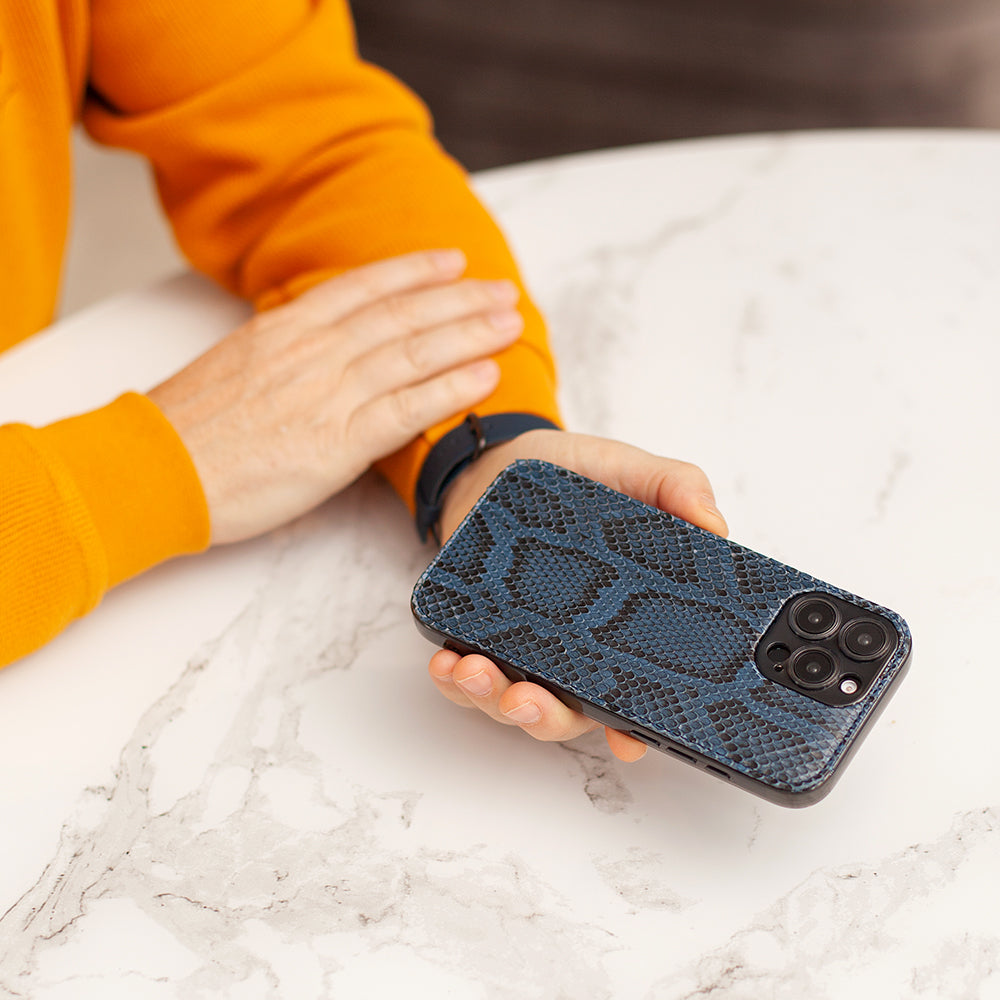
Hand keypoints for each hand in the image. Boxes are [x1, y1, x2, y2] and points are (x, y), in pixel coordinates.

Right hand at [149, 250, 524, 543]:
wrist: (155, 471)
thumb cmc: (188, 428)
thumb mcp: (234, 366)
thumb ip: (284, 351)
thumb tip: (316, 347)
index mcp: (285, 328)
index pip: (364, 287)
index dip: (414, 271)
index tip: (450, 261)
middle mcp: (314, 352)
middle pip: (403, 315)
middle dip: (460, 300)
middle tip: (502, 291)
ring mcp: (329, 395)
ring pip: (415, 353)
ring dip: (470, 335)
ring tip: (509, 325)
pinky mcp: (338, 444)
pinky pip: (409, 410)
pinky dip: (452, 389)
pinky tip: (487, 378)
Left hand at [426, 429, 727, 761]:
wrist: (501, 461)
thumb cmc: (573, 474)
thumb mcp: (632, 471)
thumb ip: (677, 487)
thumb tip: (714, 524)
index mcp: (621, 623)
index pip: (636, 689)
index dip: (636, 726)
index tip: (628, 741)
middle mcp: (574, 647)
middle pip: (568, 710)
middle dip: (545, 716)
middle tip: (526, 699)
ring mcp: (523, 643)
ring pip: (511, 700)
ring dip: (491, 698)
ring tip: (474, 672)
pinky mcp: (477, 631)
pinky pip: (464, 674)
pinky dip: (452, 678)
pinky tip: (445, 661)